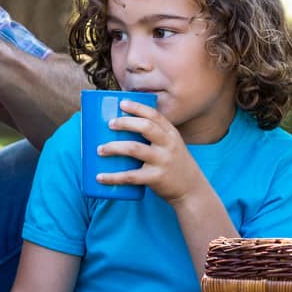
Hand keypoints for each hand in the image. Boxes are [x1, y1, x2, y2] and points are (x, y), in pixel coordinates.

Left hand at [96, 98, 210, 205]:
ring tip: (99, 149)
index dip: (137, 108)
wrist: (191, 189)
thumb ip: (154, 135)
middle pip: (145, 127)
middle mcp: (168, 145)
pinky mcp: (155, 178)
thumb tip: (121, 126)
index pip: (154, 115)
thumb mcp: (171, 145)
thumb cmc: (173, 163)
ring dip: (114, 147)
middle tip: (109, 124)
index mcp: (171, 134)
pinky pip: (130, 176)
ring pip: (134, 149)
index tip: (122, 103)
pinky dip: (113, 177)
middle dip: (125, 123)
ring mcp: (162, 161)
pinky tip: (100, 177)